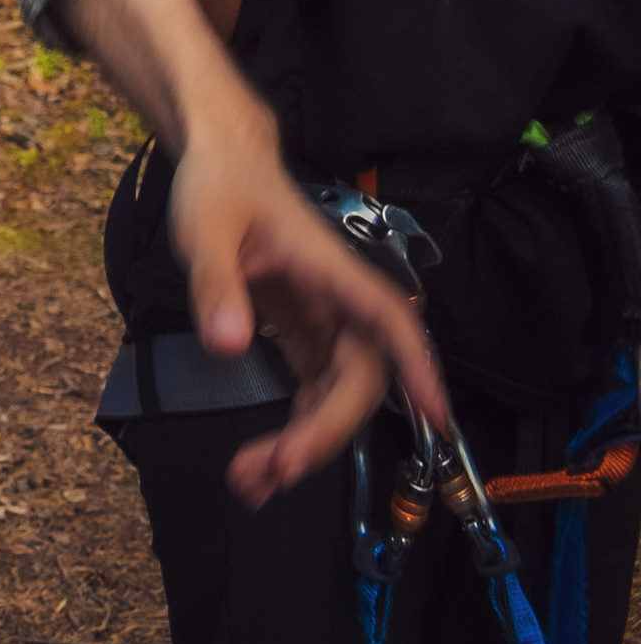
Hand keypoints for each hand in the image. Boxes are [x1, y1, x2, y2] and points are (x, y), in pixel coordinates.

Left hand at [165, 106, 444, 502]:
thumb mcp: (206, 231)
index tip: (438, 416)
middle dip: (326, 431)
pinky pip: (316, 391)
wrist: (219, 161)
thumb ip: (216, 285)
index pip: (390, 319)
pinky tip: (264, 462)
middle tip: (275, 469)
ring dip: (308, 442)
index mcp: (331, 269)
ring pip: (338, 394)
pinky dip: (296, 428)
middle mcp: (340, 300)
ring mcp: (326, 320)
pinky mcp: (307, 333)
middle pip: (360, 377)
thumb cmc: (220, 185)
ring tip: (254, 481)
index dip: (418, 367)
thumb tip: (228, 345)